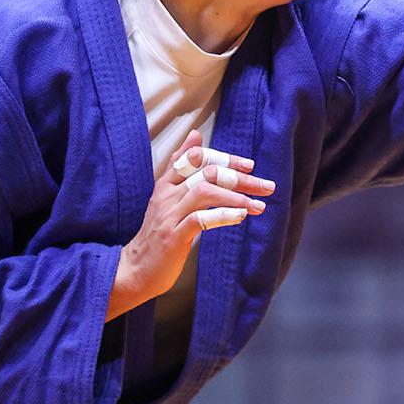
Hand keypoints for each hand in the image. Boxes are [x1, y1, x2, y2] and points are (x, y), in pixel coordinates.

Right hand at [106, 129, 276, 319]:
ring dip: (237, 196)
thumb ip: (180, 168)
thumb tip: (196, 135)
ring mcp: (170, 215)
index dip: (225, 158)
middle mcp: (167, 195)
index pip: (196, 158)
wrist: (136, 268)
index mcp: (166, 183)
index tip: (249, 166)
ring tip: (259, 205)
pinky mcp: (174, 236)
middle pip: (206, 173)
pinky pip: (201, 219)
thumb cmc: (158, 233)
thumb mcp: (167, 196)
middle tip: (267, 186)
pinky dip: (224, 215)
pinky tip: (241, 216)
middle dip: (240, 178)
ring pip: (204, 192)